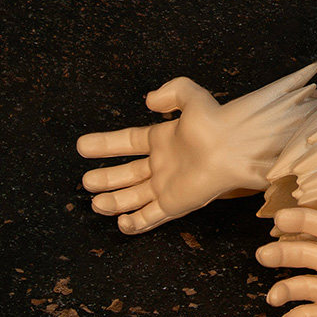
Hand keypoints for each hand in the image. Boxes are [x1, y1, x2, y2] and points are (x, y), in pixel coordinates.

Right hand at [77, 64, 316, 233]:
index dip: (105, 144)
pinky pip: (150, 217)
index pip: (128, 142)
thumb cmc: (215, 123)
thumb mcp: (192, 97)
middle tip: (86, 181)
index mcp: (164, 138)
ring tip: (96, 202)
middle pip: (127, 174)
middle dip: (106, 178)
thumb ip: (172, 92)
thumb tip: (149, 99)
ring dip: (114, 201)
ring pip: (133, 197)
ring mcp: (167, 185)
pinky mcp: (175, 203)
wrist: (235, 148)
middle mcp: (162, 164)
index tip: (81, 145)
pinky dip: (135, 223)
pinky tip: (121, 223)